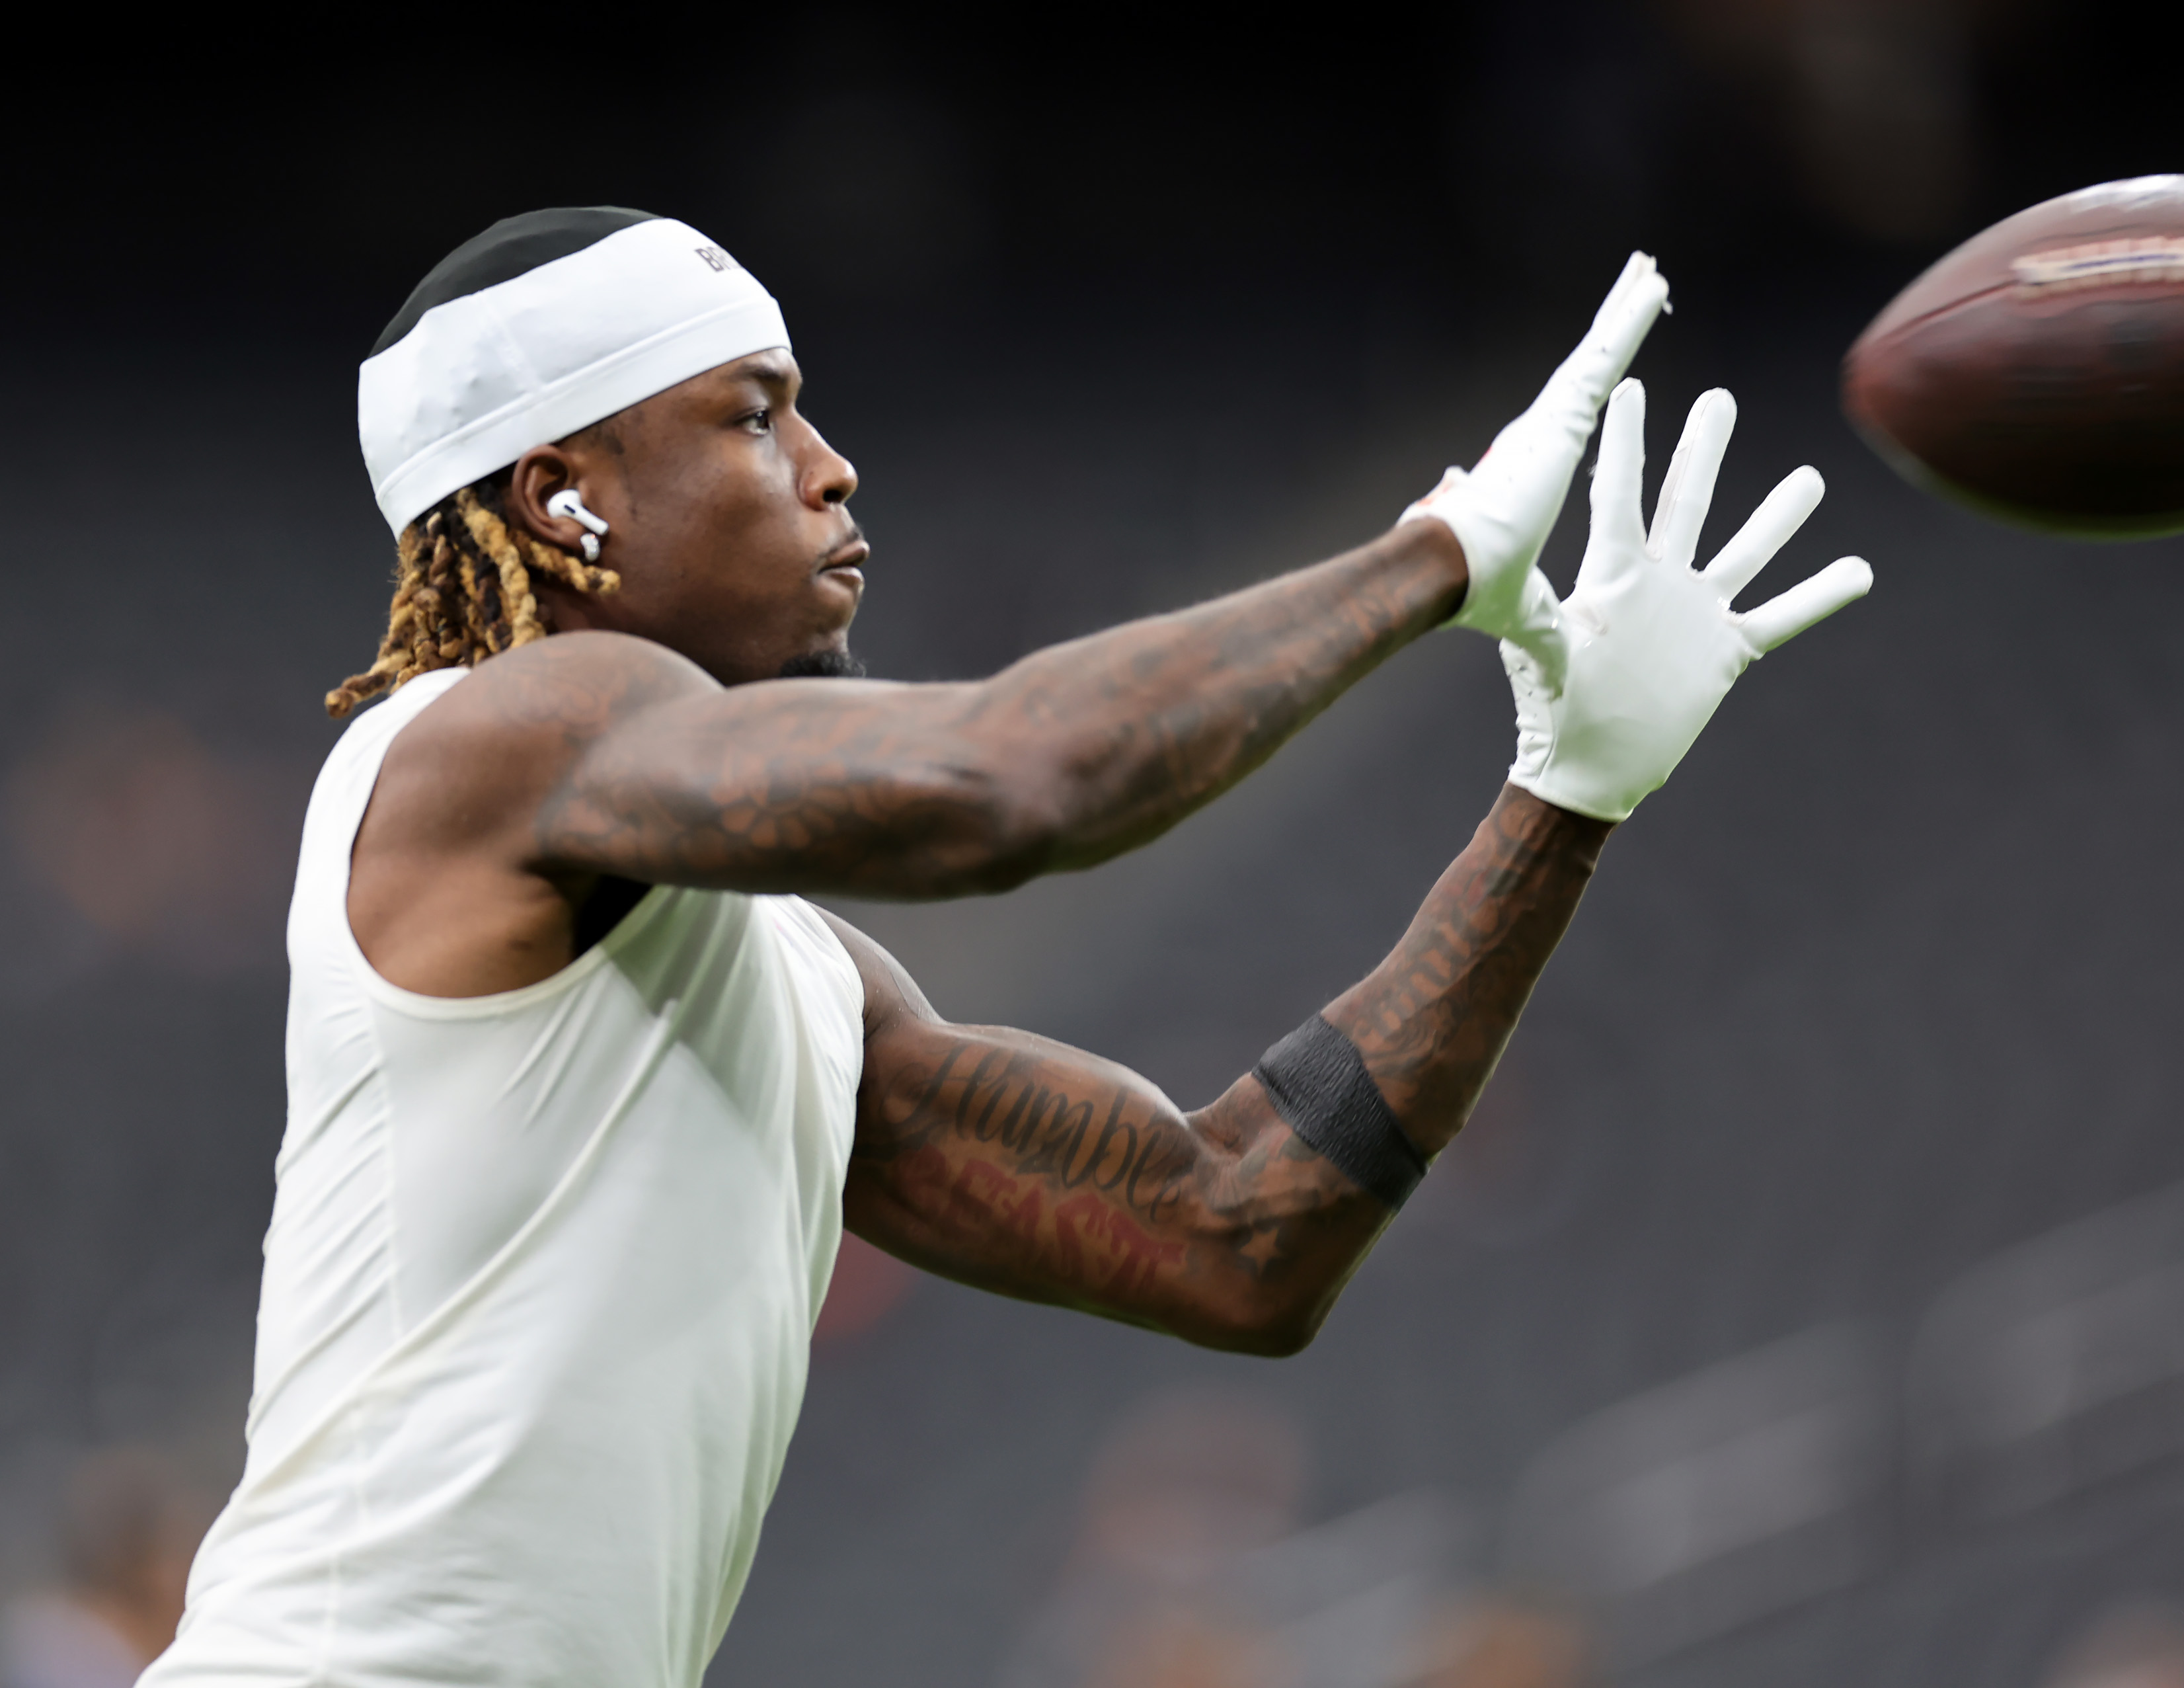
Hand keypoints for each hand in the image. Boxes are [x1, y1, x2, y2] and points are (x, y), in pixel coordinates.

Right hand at [1402, 252, 1670, 639]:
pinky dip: (1626, 321)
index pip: (1568, 424)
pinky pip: (1602, 358)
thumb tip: (1508, 613)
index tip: (1600, 375)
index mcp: (1528, 476)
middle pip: (1584, 377)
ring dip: (1622, 313)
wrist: (1445, 574)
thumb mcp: (1516, 599)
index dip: (1587, 396)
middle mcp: (1535, 439)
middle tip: (1633, 293)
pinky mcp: (1556, 419)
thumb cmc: (1469, 589)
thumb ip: (1528, 603)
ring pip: (1596, 358)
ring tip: (1649, 274)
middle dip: (1608, 335)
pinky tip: (1650, 285)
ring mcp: (1545, 425)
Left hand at [1500, 379, 1872, 822]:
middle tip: (1720, 398)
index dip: (1626, 442)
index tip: (1630, 388)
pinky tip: (1860, 570)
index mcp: (1611, 576)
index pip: (1619, 494)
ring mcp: (1695, 613)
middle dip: (1703, 450)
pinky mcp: (1723, 653)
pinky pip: (1781, 617)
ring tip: (1811, 477)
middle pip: (1687, 502)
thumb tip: (1507, 584)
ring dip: (1778, 516)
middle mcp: (1659, 582)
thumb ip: (1540, 616)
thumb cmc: (1551, 716)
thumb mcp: (1540, 656)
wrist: (1587, 772)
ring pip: (1745, 551)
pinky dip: (1819, 596)